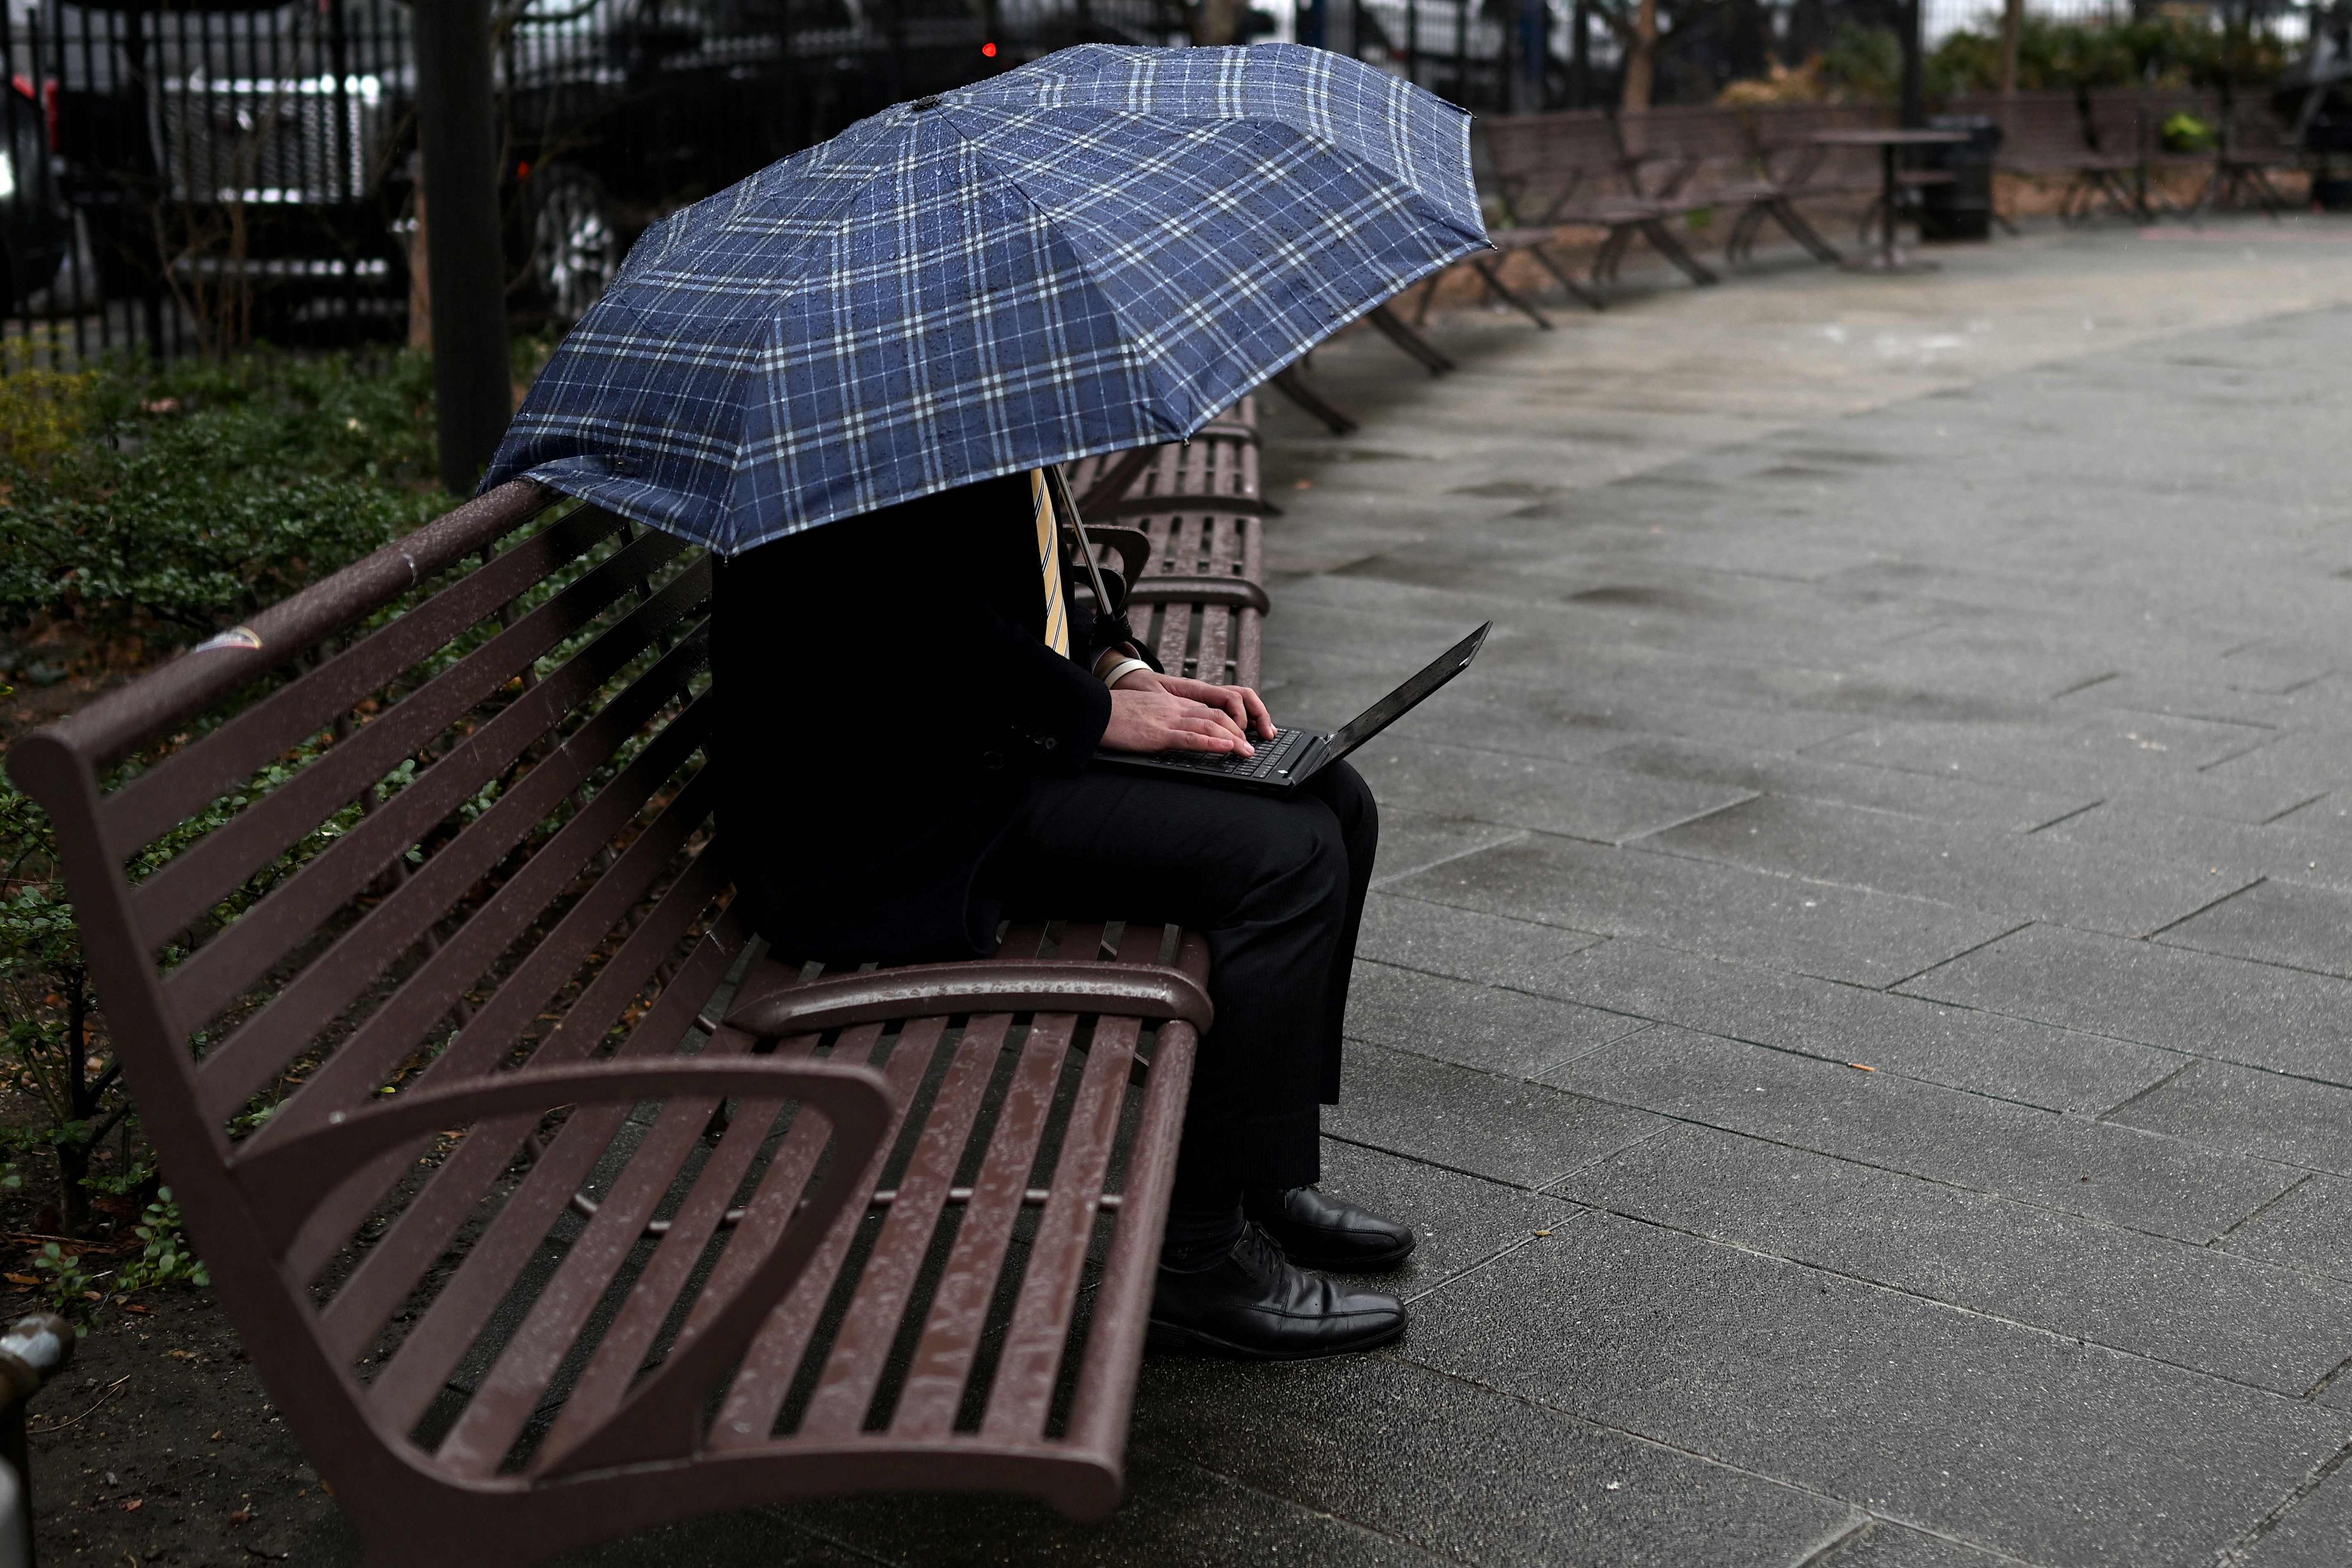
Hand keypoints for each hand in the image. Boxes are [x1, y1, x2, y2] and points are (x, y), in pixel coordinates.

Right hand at [1102, 687, 1254, 755]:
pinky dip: (1212, 742)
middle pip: (1215, 715)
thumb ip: (1158, 721)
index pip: (1207, 710)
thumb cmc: (1113, 716)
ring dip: (1232, 739)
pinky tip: (1227, 747)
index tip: (1240, 736)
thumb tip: (1167, 734)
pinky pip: (1191, 737)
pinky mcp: (1158, 733)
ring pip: (1209, 725)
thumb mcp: (1142, 714)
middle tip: (1249, 747)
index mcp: (1170, 704)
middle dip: (1237, 731)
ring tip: (1246, 751)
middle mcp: (1174, 709)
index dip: (1228, 722)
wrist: (1093, 711)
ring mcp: (1167, 720)